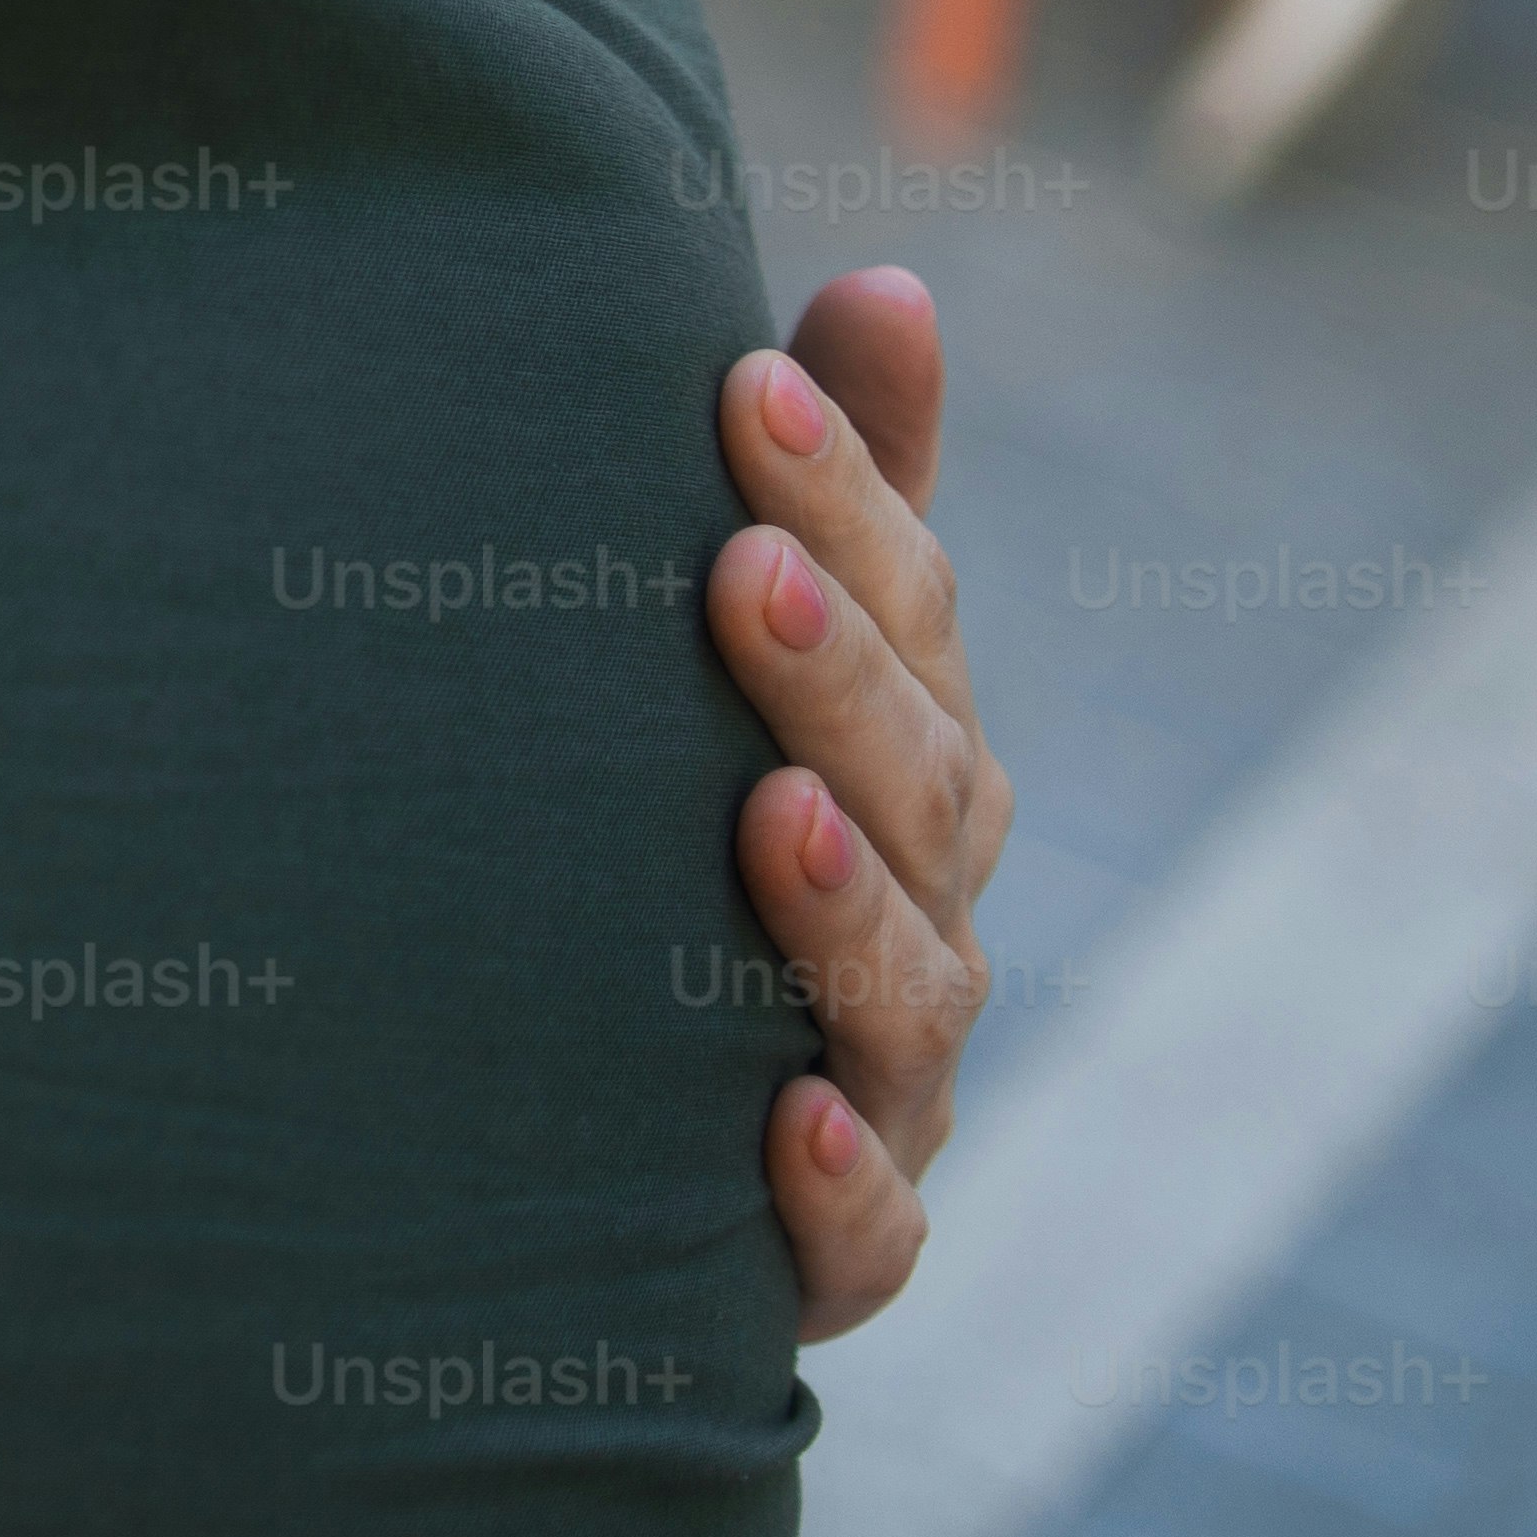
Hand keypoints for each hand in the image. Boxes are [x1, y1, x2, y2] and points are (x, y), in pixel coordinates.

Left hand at [702, 268, 1002, 1339]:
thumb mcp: (768, 670)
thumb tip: (885, 281)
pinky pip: (866, 1240)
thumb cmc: (698, 853)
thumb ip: (841, 502)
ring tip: (768, 812)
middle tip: (739, 569)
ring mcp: (888, 1088)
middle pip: (923, 795)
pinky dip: (836, 1189)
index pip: (907, 617)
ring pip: (906, 1000)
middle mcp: (919, 919)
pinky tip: (786, 1126)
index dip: (846, 500)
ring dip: (840, 908)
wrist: (612, 1160)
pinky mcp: (832, 1256)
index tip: (741, 389)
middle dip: (839, 681)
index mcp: (910, 765)